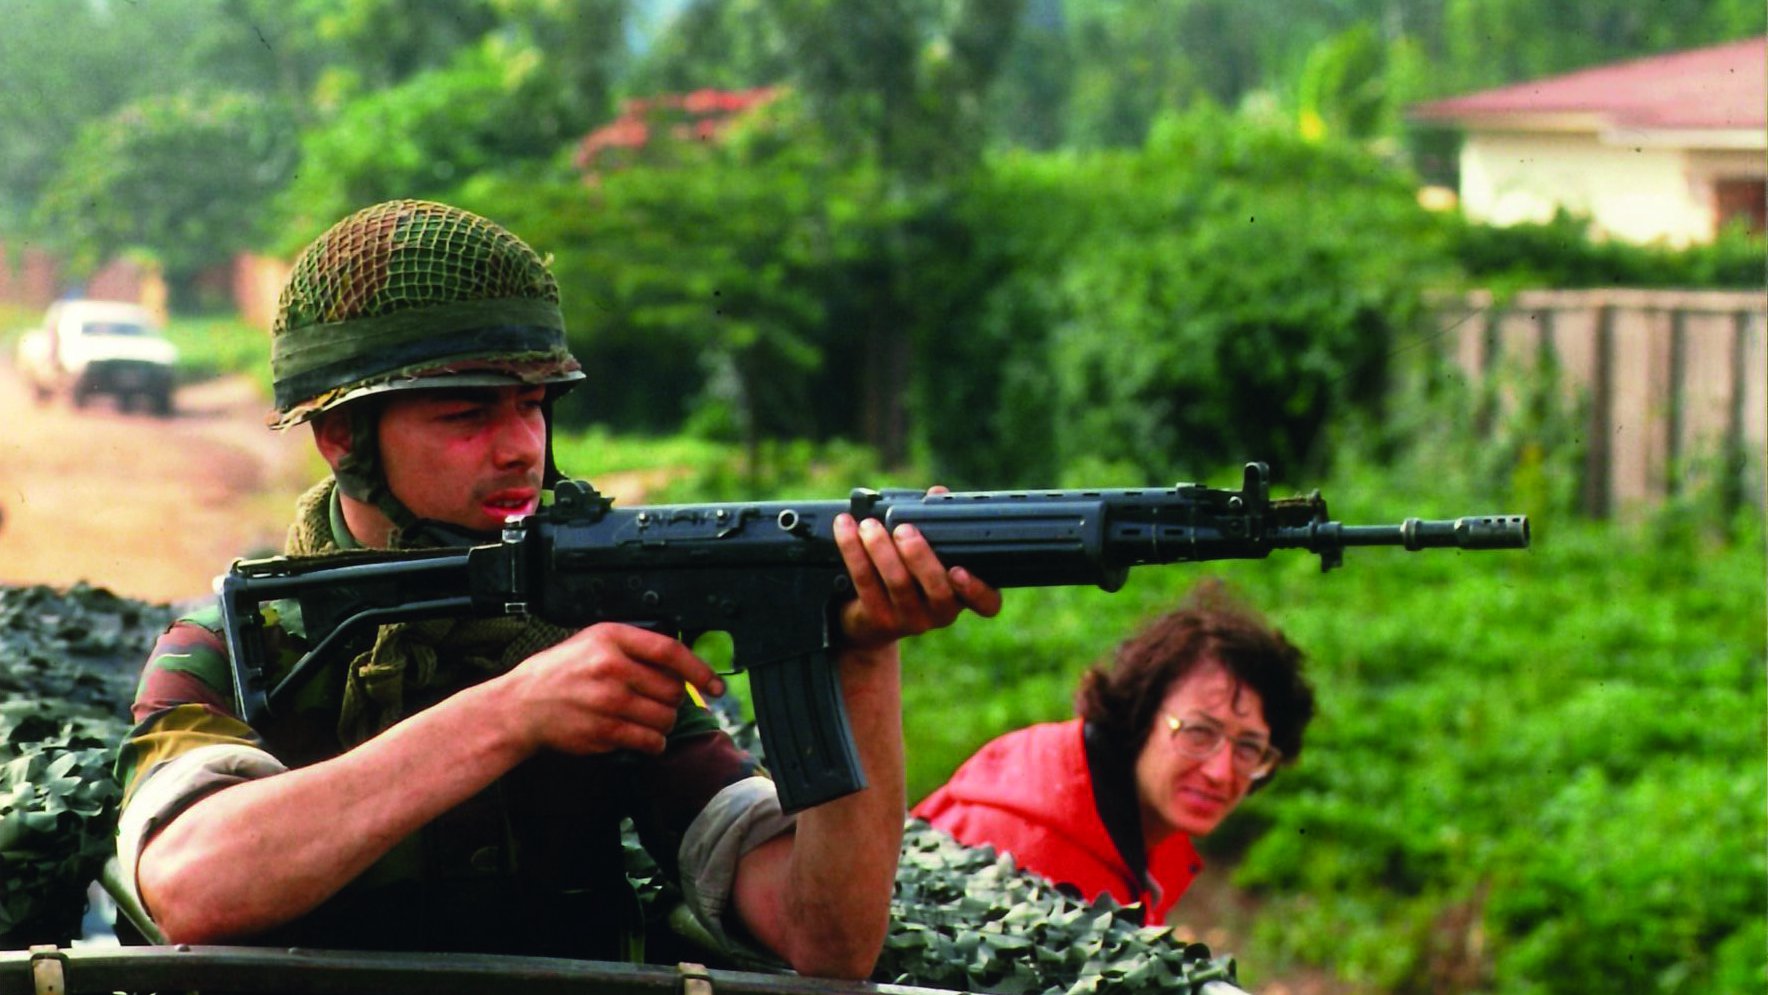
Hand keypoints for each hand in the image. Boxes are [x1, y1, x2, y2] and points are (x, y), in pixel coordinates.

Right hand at [494, 623, 723, 755]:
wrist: (521, 705)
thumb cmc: (560, 672)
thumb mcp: (593, 642)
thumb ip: (633, 648)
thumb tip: (681, 666)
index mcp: (613, 638)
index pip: (670, 651)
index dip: (700, 669)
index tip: (715, 684)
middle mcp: (612, 668)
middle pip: (672, 690)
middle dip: (672, 700)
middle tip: (656, 701)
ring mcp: (609, 701)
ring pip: (665, 718)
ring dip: (663, 723)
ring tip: (645, 718)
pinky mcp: (604, 731)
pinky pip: (649, 741)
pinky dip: (653, 743)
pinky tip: (641, 736)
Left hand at [832, 487, 1002, 651]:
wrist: (871, 620)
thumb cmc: (909, 576)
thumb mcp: (929, 553)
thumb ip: (937, 524)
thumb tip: (938, 493)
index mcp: (961, 594)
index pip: (987, 603)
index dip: (977, 590)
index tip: (959, 570)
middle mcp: (941, 612)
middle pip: (936, 588)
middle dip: (919, 555)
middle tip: (903, 529)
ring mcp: (910, 620)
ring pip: (898, 584)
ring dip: (881, 549)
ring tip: (868, 525)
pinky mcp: (878, 619)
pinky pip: (865, 583)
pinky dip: (853, 552)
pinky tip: (846, 529)